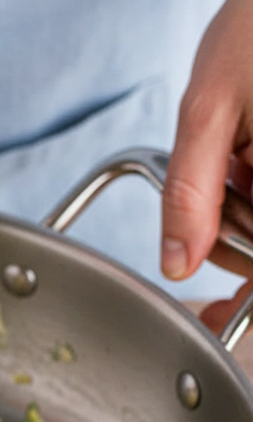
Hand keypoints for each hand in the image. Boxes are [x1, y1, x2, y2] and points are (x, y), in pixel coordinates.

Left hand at [162, 0, 252, 281]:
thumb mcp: (212, 102)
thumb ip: (192, 191)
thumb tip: (176, 263)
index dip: (243, 298)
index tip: (212, 318)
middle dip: (236, 235)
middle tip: (228, 176)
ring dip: (245, 209)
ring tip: (245, 145)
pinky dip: (248, 191)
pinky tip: (243, 167)